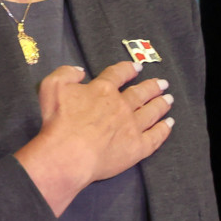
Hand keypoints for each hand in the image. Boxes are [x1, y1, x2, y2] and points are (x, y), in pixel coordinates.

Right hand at [12, 60, 172, 216]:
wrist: (69, 153)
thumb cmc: (58, 121)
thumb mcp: (51, 87)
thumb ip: (65, 73)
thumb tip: (79, 70)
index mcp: (102, 89)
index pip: (118, 74)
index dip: (128, 69)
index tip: (137, 66)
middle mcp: (121, 105)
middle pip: (140, 93)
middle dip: (152, 86)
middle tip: (162, 83)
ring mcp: (132, 126)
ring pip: (151, 112)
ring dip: (161, 104)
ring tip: (168, 99)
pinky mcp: (138, 147)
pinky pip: (155, 136)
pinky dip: (164, 129)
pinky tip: (169, 124)